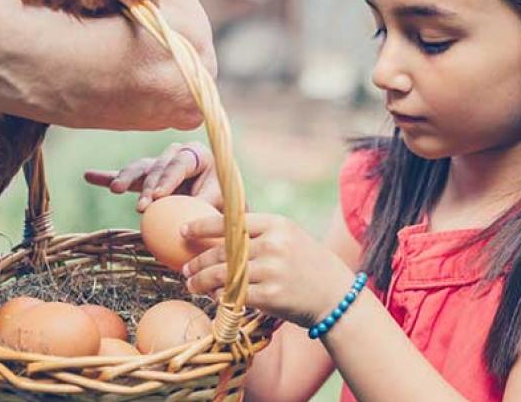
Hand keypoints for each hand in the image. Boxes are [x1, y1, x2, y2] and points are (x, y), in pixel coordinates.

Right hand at [84, 141, 222, 211]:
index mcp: (197, 154)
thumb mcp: (221, 203)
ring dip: (126, 179)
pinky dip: (107, 176)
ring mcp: (159, 164)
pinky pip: (125, 176)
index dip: (168, 179)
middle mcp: (176, 154)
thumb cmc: (223, 202)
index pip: (179, 164)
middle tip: (142, 206)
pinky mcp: (146, 176)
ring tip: (115, 189)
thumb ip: (205, 207)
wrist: (218, 203)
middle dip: (148, 186)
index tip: (158, 196)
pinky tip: (89, 175)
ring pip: (140, 169)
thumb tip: (190, 223)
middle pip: (157, 167)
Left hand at [182, 213, 355, 328]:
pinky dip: (219, 298)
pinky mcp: (270, 296)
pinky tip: (212, 298)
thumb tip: (220, 234)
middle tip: (184, 267)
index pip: (231, 222)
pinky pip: (234, 296)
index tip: (184, 231)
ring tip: (190, 284)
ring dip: (201, 281)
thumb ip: (260, 235)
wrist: (336, 295)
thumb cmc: (309, 265)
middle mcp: (274, 244)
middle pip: (222, 251)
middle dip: (197, 260)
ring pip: (223, 275)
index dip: (202, 226)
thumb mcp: (290, 238)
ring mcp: (272, 270)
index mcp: (277, 224)